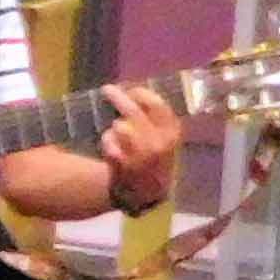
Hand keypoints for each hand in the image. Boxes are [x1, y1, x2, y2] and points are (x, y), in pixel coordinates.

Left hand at [99, 83, 184, 209]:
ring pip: (119, 126)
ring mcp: (141, 154)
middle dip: (118, 98)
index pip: (157, 105)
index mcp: (172, 132)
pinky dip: (107, 142)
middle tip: (107, 89)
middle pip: (134, 112)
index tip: (131, 89)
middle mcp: (159, 142)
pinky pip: (108, 142)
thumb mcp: (165, 137)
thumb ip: (155, 118)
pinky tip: (114, 149)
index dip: (141, 94)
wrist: (149, 190)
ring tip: (119, 133)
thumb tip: (133, 91)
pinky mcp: (124, 164)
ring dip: (114, 127)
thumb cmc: (156, 157)